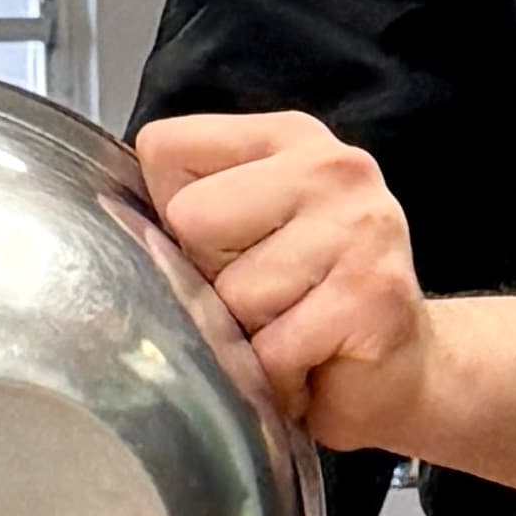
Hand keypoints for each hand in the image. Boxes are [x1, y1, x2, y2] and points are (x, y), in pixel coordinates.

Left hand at [136, 112, 425, 438]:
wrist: (405, 371)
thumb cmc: (308, 303)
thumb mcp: (243, 232)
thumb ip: (185, 208)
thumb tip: (110, 221)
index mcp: (286, 137)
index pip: (164, 149)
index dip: (173, 216)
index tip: (226, 247)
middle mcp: (330, 167)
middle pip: (190, 218)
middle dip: (210, 279)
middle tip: (264, 299)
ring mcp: (357, 227)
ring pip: (229, 294)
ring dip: (247, 336)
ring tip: (289, 333)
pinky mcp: (369, 295)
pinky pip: (268, 351)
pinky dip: (276, 378)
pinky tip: (308, 365)